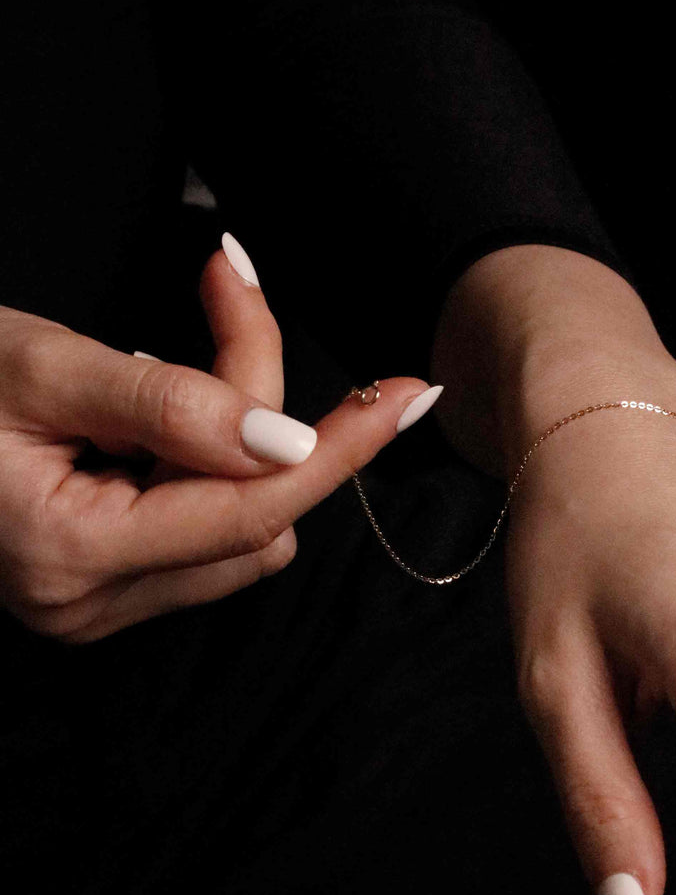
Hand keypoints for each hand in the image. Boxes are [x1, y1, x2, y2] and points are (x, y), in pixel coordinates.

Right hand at [0, 234, 433, 643]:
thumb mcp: (44, 364)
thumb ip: (170, 403)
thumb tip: (286, 440)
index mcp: (69, 554)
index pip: (252, 510)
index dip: (339, 448)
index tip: (411, 395)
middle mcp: (88, 603)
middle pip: (257, 512)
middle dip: (265, 407)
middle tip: (225, 290)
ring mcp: (96, 604)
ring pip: (243, 524)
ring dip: (242, 434)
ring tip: (174, 353)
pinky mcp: (103, 586)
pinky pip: (207, 530)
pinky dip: (215, 463)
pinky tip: (166, 413)